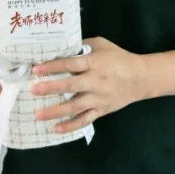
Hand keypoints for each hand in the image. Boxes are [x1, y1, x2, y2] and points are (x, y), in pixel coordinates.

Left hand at [31, 37, 147, 132]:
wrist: (141, 78)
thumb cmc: (118, 58)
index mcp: (94, 63)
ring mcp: (98, 98)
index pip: (70, 63)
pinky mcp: (101, 110)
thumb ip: (82, 46)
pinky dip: (70, 126)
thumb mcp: (101, 45)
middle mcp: (95, 81)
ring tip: (38, 114)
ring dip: (55, 111)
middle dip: (51, 88)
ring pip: (75, 106)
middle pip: (70, 85)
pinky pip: (84, 120)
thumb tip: (61, 47)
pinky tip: (55, 128)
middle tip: (33, 90)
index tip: (36, 69)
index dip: (52, 66)